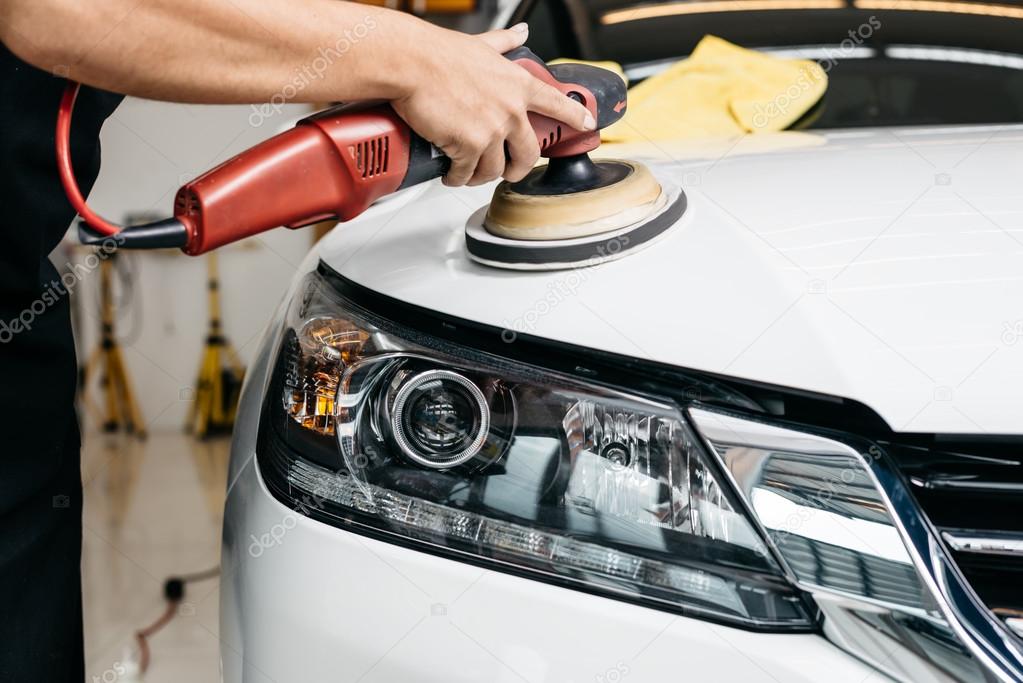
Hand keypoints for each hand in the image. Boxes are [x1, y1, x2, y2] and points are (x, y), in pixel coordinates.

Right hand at [391, 23, 594, 186]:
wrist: (412, 63)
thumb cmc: (439, 54)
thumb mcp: (481, 45)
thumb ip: (503, 42)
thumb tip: (519, 32)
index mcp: (517, 85)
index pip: (557, 103)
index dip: (575, 117)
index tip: (587, 124)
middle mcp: (511, 110)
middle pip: (529, 154)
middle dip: (518, 169)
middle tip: (508, 172)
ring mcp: (492, 130)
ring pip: (495, 170)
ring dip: (481, 176)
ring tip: (467, 173)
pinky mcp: (470, 146)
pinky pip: (467, 173)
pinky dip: (457, 177)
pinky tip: (451, 174)